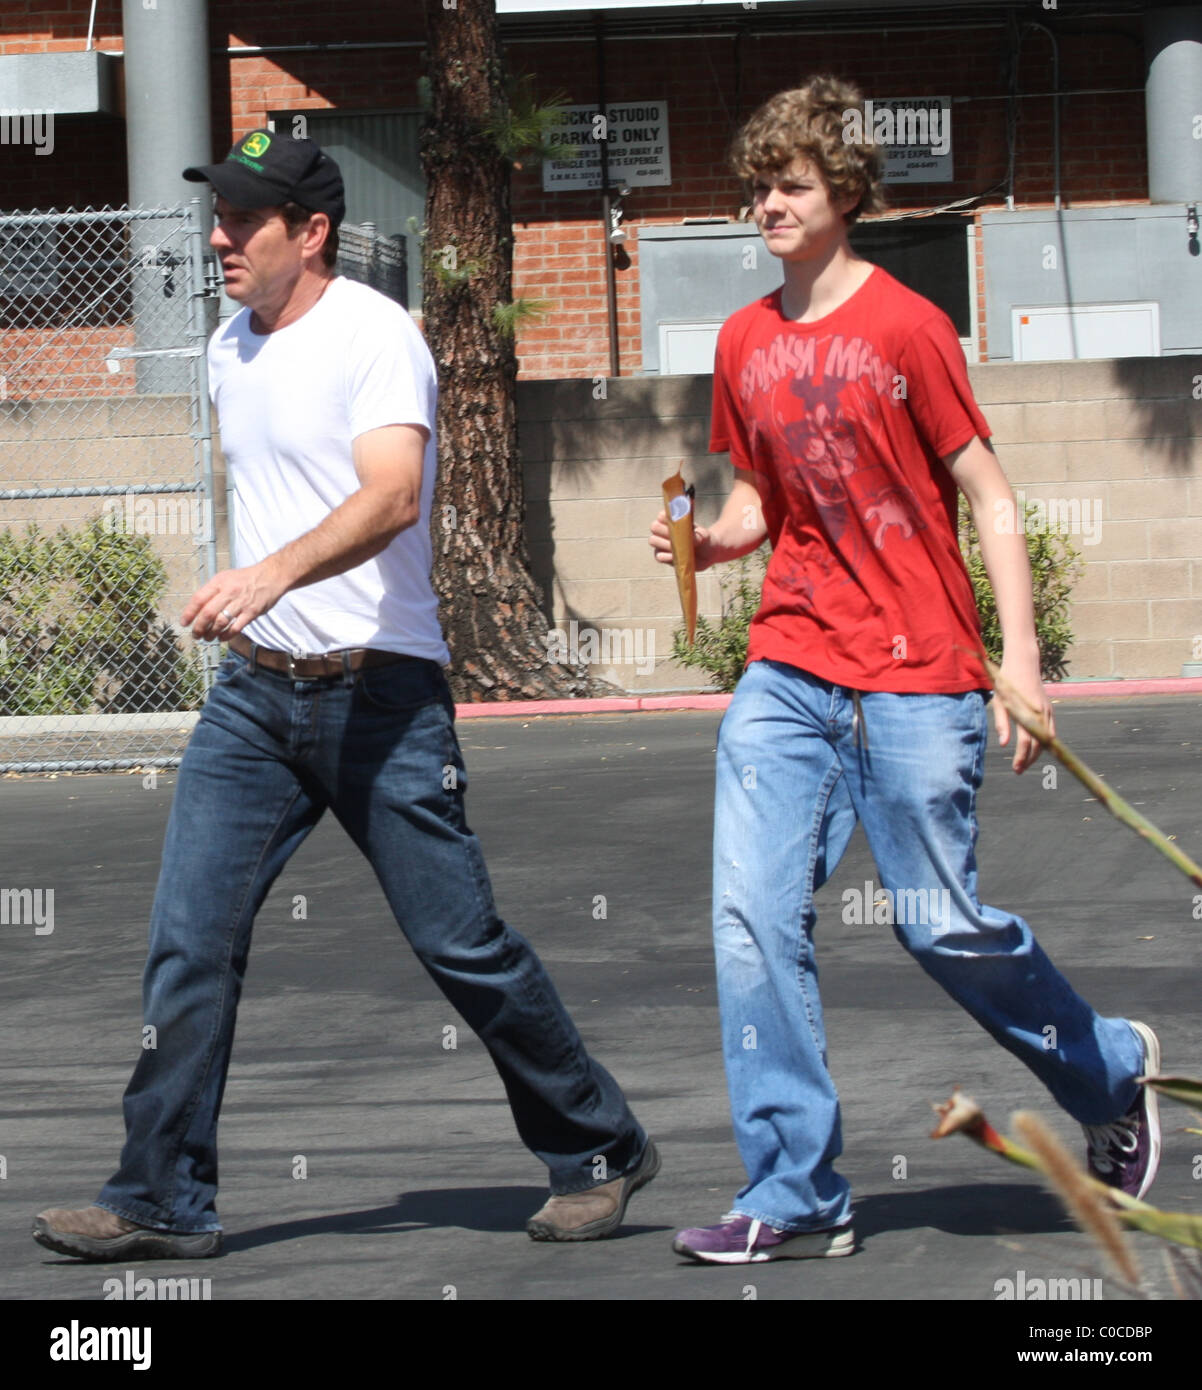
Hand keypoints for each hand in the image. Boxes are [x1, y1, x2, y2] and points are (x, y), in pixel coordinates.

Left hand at [181, 561, 287, 641]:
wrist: (271, 576)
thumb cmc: (245, 579)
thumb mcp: (225, 578)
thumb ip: (212, 591)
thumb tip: (197, 609)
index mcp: (219, 582)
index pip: (199, 599)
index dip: (189, 613)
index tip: (184, 623)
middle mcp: (229, 592)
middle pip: (208, 613)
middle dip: (199, 627)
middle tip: (195, 635)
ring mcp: (241, 603)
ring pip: (220, 622)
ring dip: (211, 633)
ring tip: (207, 638)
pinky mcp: (252, 612)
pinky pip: (236, 627)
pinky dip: (226, 635)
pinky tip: (221, 638)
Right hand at [649, 509, 714, 570]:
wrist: (707, 554)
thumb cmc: (703, 539)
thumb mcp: (703, 535)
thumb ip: (697, 535)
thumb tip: (692, 538)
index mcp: (671, 520)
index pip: (661, 515)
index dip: (665, 518)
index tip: (676, 522)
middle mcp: (663, 530)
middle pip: (654, 527)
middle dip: (664, 531)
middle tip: (676, 537)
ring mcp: (661, 544)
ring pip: (653, 540)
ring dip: (663, 544)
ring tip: (676, 547)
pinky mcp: (663, 557)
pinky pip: (658, 556)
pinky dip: (665, 556)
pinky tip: (673, 557)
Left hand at [992, 648, 1053, 774]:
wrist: (1024, 662)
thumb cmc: (1007, 681)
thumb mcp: (999, 701)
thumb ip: (1002, 723)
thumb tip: (1004, 744)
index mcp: (1026, 713)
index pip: (1025, 743)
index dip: (1021, 758)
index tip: (1015, 769)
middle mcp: (1040, 714)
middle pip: (1038, 745)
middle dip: (1029, 760)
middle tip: (1019, 770)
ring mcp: (1047, 712)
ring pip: (1047, 740)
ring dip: (1037, 753)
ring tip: (1025, 762)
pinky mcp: (1050, 709)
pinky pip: (1051, 731)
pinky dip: (1044, 742)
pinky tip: (1036, 749)